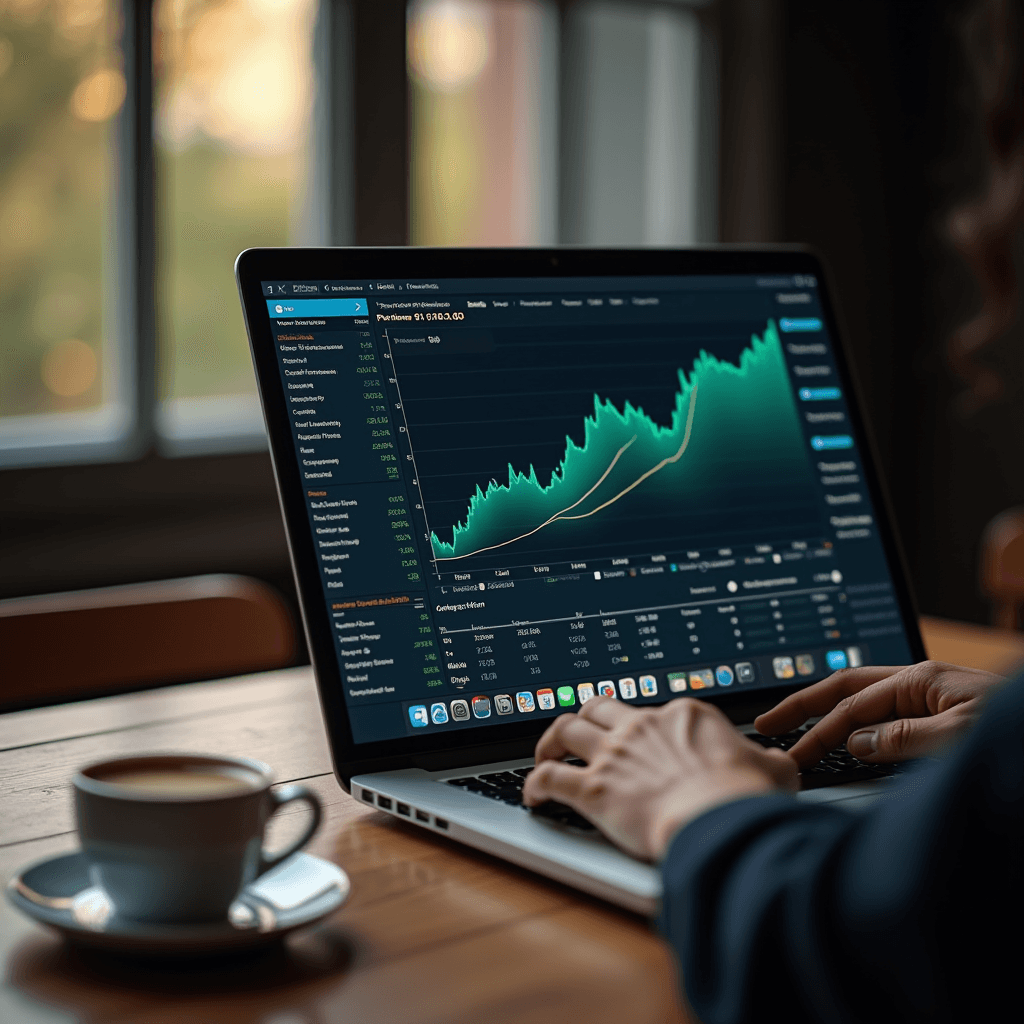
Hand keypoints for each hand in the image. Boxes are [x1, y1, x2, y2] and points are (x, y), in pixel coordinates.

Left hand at [522, 696, 797, 861]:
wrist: (722, 820)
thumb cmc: (747, 797)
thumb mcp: (774, 769)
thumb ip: (766, 760)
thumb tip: (774, 763)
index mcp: (681, 716)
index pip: (650, 711)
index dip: (640, 726)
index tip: (637, 741)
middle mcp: (641, 727)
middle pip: (598, 708)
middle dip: (584, 717)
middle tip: (578, 733)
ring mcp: (614, 755)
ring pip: (566, 729)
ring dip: (550, 740)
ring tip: (545, 753)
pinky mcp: (593, 790)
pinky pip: (551, 778)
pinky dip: (536, 783)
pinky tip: (533, 795)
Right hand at [754, 660, 1005, 767]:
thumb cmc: (1015, 732)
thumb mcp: (960, 739)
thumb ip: (904, 738)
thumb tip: (856, 741)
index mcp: (922, 681)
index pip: (854, 707)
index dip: (818, 731)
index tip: (791, 754)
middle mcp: (922, 681)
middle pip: (846, 685)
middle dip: (804, 703)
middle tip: (767, 721)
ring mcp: (931, 693)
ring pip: (864, 693)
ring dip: (826, 707)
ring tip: (793, 721)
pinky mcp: (941, 709)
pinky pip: (884, 708)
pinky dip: (854, 717)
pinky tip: (846, 728)